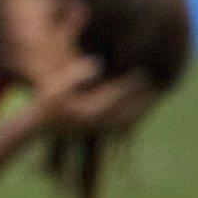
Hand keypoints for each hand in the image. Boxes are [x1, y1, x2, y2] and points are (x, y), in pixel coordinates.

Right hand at [34, 58, 158, 131]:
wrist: (43, 125)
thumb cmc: (48, 101)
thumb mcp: (57, 84)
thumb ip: (77, 73)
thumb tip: (98, 63)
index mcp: (87, 111)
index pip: (115, 94)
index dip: (130, 82)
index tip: (142, 70)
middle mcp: (98, 124)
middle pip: (128, 109)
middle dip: (142, 96)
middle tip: (155, 82)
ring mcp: (101, 131)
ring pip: (129, 120)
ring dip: (141, 107)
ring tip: (152, 93)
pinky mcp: (103, 134)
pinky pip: (125, 126)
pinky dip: (135, 116)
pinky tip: (141, 105)